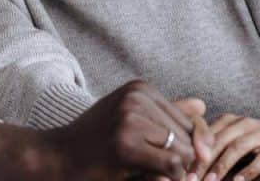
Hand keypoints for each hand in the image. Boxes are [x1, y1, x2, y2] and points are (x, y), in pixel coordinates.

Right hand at [50, 81, 204, 179]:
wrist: (56, 157)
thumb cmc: (94, 141)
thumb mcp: (130, 119)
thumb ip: (166, 112)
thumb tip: (202, 105)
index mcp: (138, 89)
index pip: (191, 119)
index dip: (197, 145)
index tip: (191, 164)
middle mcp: (134, 98)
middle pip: (189, 135)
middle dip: (188, 159)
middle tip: (172, 173)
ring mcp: (128, 119)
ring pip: (183, 151)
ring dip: (179, 171)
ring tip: (160, 174)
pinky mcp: (124, 145)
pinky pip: (171, 165)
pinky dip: (171, 177)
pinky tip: (156, 179)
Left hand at [193, 113, 259, 180]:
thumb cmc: (256, 138)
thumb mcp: (234, 136)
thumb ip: (215, 145)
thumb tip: (188, 165)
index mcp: (227, 121)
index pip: (204, 135)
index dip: (190, 152)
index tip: (179, 169)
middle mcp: (242, 124)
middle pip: (217, 142)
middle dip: (202, 162)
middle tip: (190, 179)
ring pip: (236, 148)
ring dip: (222, 166)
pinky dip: (248, 171)